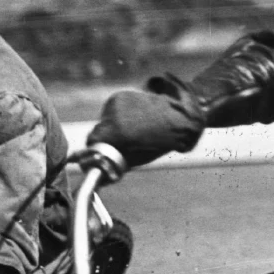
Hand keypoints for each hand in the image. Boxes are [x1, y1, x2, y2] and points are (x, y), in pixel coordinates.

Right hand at [87, 75, 205, 166]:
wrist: (180, 115)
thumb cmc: (162, 141)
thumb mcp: (138, 158)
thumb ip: (116, 164)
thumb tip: (101, 177)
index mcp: (118, 132)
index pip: (92, 140)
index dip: (96, 149)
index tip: (102, 153)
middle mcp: (114, 115)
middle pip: (99, 130)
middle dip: (107, 138)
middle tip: (124, 142)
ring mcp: (116, 103)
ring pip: (105, 120)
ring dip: (113, 126)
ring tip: (134, 129)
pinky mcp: (120, 96)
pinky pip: (111, 111)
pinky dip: (118, 116)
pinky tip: (134, 118)